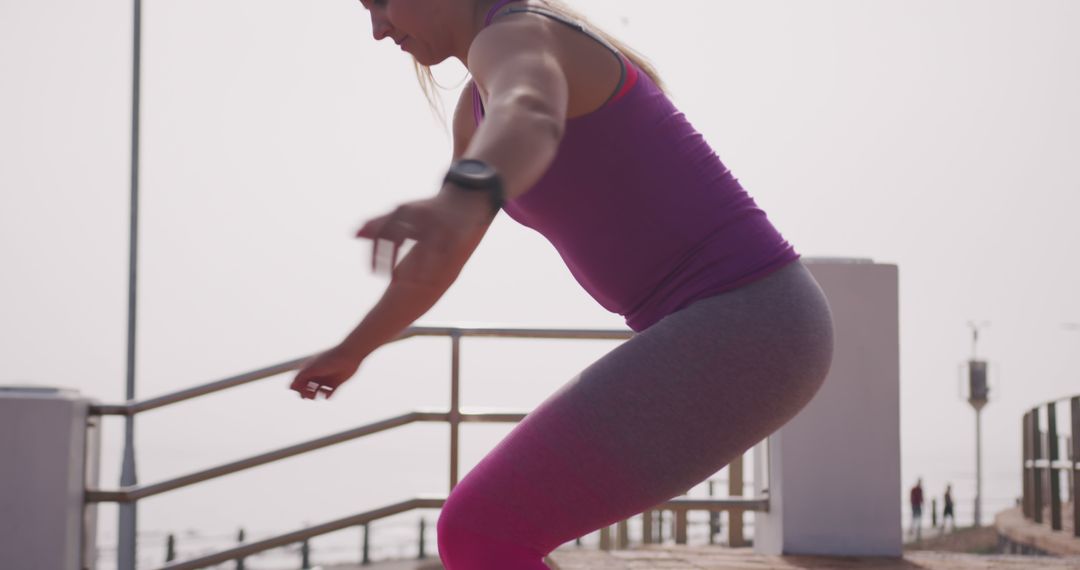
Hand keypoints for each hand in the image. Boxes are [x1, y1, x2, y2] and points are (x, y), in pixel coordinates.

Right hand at [289, 344, 362, 399]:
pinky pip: (328, 395)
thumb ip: (301, 378)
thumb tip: (290, 387)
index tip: (301, 388)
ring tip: (319, 393)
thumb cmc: (330, 359)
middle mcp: (316, 374)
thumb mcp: (313, 368)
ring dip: (314, 396)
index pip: (296, 382)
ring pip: (315, 393)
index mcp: (308, 369)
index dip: (296, 388)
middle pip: (304, 389)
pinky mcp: (335, 384)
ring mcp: (325, 379)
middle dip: (305, 394)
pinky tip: (328, 393)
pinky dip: (327, 396)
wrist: (350, 355)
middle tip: (311, 393)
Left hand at [355, 188, 492, 280]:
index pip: (383, 233)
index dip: (376, 253)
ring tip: (412, 284)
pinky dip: (439, 264)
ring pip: (425, 246)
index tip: (373, 273)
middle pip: (399, 236)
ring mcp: (437, 222)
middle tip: (389, 281)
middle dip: (391, 259)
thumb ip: (379, 224)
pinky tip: (434, 280)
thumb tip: (354, 235)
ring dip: (418, 266)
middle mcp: (418, 215)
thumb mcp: (402, 213)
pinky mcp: (456, 230)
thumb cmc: (427, 210)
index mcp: (403, 211)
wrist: (465, 196)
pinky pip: (446, 250)